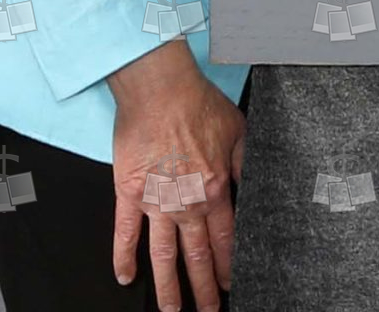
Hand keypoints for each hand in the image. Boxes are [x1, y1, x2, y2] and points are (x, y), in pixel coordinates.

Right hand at [109, 41, 245, 310]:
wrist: (161, 90)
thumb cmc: (198, 104)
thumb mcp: (239, 132)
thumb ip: (247, 165)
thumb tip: (256, 189)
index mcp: (215, 189)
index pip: (225, 240)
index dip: (229, 267)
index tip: (231, 287)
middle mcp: (186, 203)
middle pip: (196, 256)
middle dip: (202, 288)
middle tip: (206, 311)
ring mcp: (155, 202)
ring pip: (162, 255)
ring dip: (167, 286)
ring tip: (171, 311)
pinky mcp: (128, 193)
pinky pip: (124, 233)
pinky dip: (123, 258)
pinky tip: (125, 278)